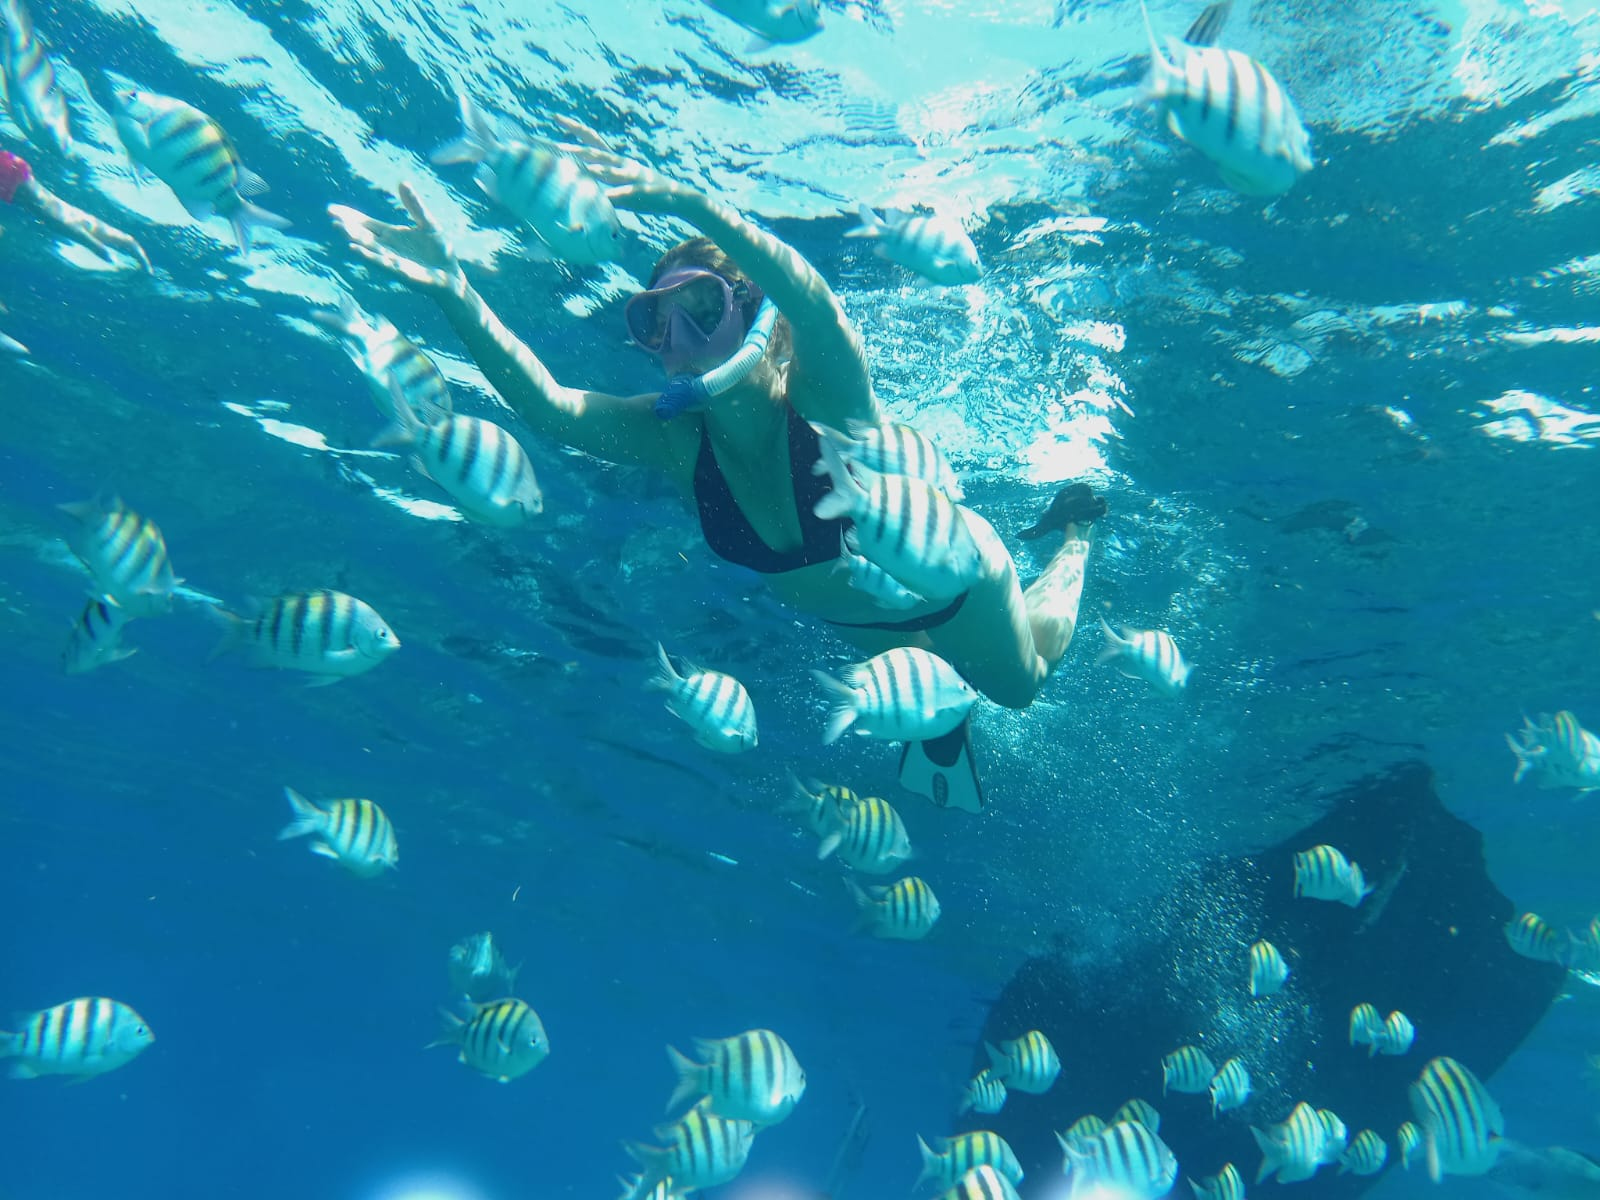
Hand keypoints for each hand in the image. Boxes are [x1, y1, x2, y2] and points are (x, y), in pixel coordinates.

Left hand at [33, 188, 150, 270]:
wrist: (46, 206)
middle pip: (129, 243)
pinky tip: (114, 256)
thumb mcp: (77, 235)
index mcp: (104, 231)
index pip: (131, 244)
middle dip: (140, 257)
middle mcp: (104, 229)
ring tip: (135, 267)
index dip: (142, 257)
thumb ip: (96, 247)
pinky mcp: (89, 230)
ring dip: (131, 253)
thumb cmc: (60, 220)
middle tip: (146, 272)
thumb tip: (114, 261)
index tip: (148, 271)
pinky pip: (110, 241)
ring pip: (120, 241)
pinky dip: (118, 250)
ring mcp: (97, 229)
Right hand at [330, 182, 464, 293]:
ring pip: (368, 247)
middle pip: (363, 234)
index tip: (332, 209)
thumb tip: (403, 182)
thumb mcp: (428, 223)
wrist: (452, 275)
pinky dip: (367, 255)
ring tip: (339, 227)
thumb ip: (415, 206)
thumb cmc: (440, 250)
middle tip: (331, 216)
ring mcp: (392, 260)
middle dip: (347, 225)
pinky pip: (381, 262)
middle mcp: (387, 247)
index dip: (350, 216)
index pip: (366, 223)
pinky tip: (354, 249)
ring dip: (354, 238)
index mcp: (392, 234)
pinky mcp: (400, 272)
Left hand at [551, 117, 700, 217]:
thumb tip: (581, 184)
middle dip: (577, 148)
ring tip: (582, 166)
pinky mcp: (642, 191)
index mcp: (617, 160)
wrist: (677, 197)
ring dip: (597, 167)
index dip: (574, 128)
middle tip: (557, 145)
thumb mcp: (620, 187)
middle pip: (597, 152)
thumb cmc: (645, 193)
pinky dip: (616, 193)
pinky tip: (606, 196)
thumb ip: (602, 184)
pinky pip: (627, 192)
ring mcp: (633, 176)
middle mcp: (623, 164)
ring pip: (612, 169)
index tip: (556, 117)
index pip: (592, 139)